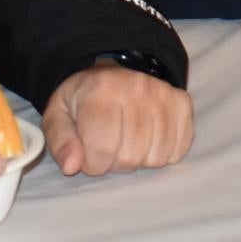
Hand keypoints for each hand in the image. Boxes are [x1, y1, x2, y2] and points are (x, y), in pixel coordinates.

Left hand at [41, 64, 192, 177]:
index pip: (102, 150)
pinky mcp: (182, 103)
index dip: (92, 163)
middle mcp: (136, 87)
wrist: (111, 75)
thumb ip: (60, 143)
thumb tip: (72, 166)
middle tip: (108, 147)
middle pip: (130, 156)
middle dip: (115, 163)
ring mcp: (163, 94)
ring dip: (139, 160)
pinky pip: (179, 149)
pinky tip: (148, 140)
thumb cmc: (83, 102)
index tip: (88, 153)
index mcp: (100, 90)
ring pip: (156, 156)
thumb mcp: (58, 118)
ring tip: (127, 143)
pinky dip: (162, 154)